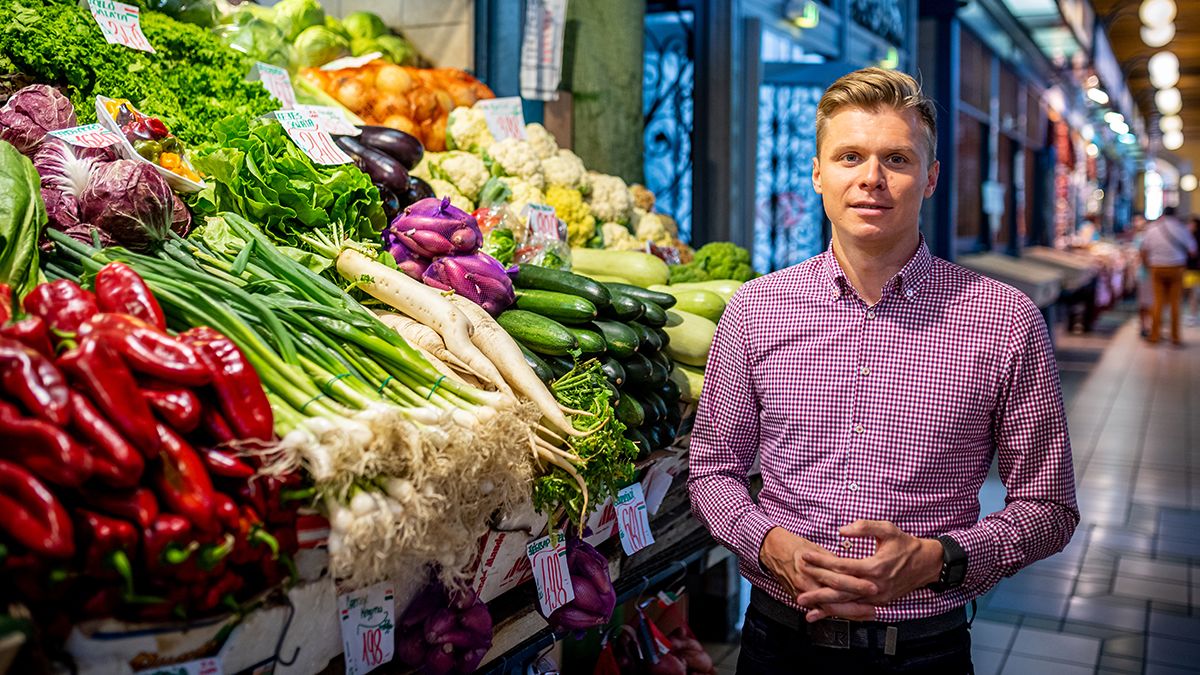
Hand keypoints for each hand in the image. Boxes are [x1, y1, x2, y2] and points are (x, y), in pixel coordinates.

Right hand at [758, 527, 876, 610]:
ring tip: (866, 614)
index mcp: (812, 566)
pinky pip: (820, 609)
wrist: (772, 550)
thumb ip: (833, 561)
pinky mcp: (799, 598)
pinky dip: (835, 614)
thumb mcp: (815, 548)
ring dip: (849, 613)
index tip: (872, 586)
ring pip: (828, 608)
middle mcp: (807, 582)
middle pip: (834, 598)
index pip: (838, 579)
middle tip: (874, 608)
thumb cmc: (794, 546)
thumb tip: (851, 567)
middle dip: (856, 605)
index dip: (856, 585)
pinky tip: (849, 616)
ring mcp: (802, 592)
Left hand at [796, 520, 943, 621]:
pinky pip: (856, 610)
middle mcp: (875, 585)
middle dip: (817, 589)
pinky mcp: (879, 603)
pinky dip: (840, 613)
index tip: (804, 557)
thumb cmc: (905, 544)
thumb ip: (864, 526)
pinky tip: (826, 615)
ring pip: (847, 605)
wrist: (927, 564)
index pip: (841, 566)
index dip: (821, 561)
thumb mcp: (887, 529)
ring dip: (825, 607)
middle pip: (840, 590)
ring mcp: (877, 597)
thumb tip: (842, 530)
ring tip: (806, 608)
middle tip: (797, 588)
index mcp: (875, 566)